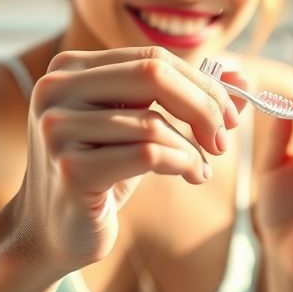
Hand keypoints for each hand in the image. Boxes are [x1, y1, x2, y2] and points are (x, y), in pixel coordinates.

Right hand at [4, 47, 243, 276]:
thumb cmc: (102, 174)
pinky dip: (181, 164)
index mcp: (69, 68)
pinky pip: (147, 155)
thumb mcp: (142, 127)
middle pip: (153, 75)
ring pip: (153, 123)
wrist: (50, 233)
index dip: (201, 83)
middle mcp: (55, 89)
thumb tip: (242, 77)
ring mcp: (58, 129)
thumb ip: (187, 99)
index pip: (152, 58)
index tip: (229, 115)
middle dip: (203, 106)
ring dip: (192, 149)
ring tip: (199, 168)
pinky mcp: (70, 169)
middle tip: (224, 138)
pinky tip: (190, 177)